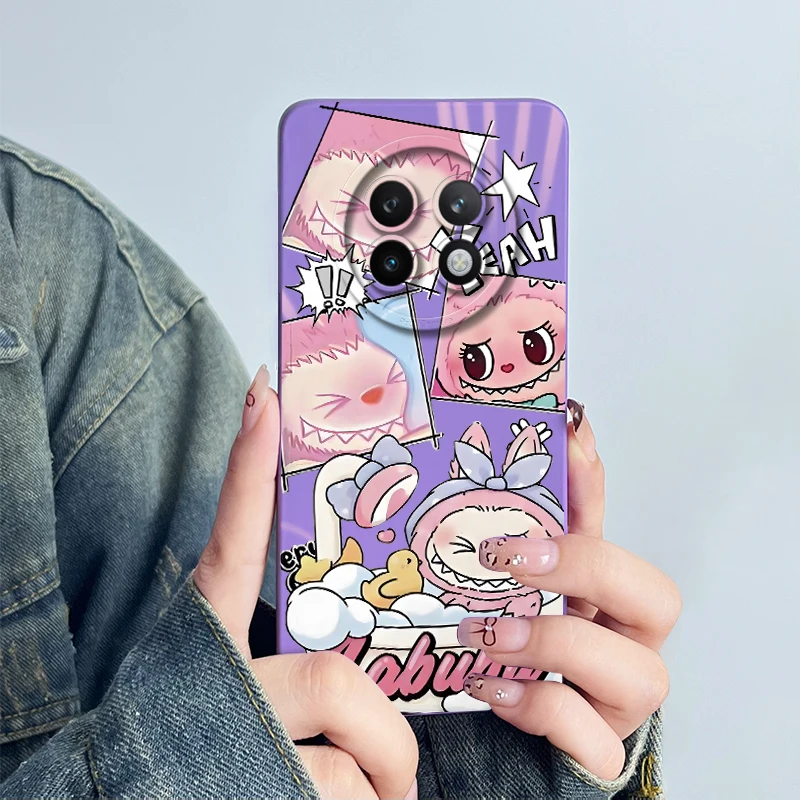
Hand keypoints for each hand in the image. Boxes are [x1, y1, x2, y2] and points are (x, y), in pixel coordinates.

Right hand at [193, 366, 417, 799]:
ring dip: (379, 791)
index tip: (265, 395)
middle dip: (385, 740)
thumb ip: (299, 673)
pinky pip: (347, 793)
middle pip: (332, 680)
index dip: (246, 472)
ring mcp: (236, 738)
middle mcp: (215, 687)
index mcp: (205, 651)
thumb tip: (361, 676)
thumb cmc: (204, 757)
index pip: (231, 547)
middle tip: (399, 778)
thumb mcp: (240, 702)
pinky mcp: (256, 787)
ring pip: (351, 750)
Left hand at [457, 400, 680, 780]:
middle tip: (505, 557)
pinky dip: (539, 709)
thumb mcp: (516, 583)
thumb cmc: (520, 642)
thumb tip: (511, 448)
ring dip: (554, 645)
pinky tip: (490, 685)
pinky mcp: (599, 747)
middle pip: (658, 599)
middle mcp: (628, 640)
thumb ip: (515, 527)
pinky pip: (592, 739)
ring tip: (485, 632)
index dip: (589, 486)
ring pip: (640, 676)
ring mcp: (620, 698)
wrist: (514, 720)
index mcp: (605, 591)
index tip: (548, 447)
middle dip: (584, 569)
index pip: (612, 527)